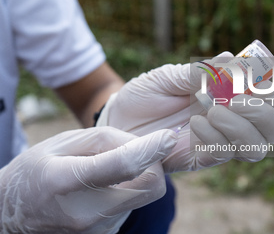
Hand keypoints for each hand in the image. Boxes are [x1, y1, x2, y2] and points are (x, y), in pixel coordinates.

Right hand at [0, 127, 176, 232]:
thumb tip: (144, 144)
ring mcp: (96, 231)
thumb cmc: (36, 170)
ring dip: (138, 177)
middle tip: (139, 151)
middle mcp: (85, 213)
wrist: (12, 213)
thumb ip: (105, 139)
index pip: (123, 165)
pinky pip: (132, 207)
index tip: (169, 137)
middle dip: (154, 165)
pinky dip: (128, 191)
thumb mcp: (63, 142)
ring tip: (109, 171)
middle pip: (149, 187)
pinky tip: (104, 188)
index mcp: (66, 181)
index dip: (151, 149)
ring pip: (143, 196)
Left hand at [97, 52, 273, 171]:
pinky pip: (221, 154)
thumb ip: (199, 72)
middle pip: (273, 128)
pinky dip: (216, 137)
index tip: (251, 74)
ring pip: (255, 147)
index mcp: (226, 98)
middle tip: (237, 98)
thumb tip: (232, 57)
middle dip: (264, 112)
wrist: (118, 120)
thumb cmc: (145, 95)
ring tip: (213, 110)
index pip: (268, 98)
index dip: (270, 88)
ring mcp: (215, 142)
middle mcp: (228, 122)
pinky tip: (195, 123)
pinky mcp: (197, 159)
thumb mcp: (169, 77)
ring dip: (242, 127)